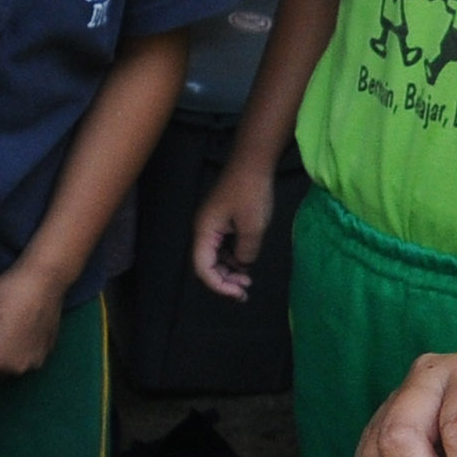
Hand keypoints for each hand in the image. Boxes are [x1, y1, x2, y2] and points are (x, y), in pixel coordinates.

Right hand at [190, 164, 276, 303]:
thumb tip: (243, 264)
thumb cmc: (251, 193)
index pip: (203, 268)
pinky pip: (224, 248)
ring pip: (216, 258)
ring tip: (247, 282)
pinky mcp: (223, 222)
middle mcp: (204, 231)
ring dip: (229, 272)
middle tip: (244, 292)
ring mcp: (213, 226)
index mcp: (205, 232)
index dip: (218, 285)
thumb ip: (246, 252)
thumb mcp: (253, 227)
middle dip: (224, 281)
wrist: (253, 163)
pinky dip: (233, 259)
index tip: (238, 293)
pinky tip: (247, 264)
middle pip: (207, 265)